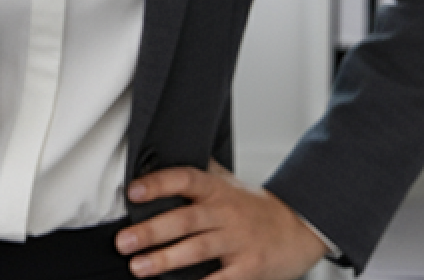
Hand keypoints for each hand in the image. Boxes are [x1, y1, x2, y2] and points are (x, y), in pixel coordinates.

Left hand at [117, 161, 326, 279]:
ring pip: (197, 249)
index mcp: (217, 189)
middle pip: (185, 219)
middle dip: (151, 232)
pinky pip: (222, 278)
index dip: (158, 183)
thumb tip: (159, 155)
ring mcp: (238, 240)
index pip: (185, 178)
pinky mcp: (250, 267)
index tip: (133, 191)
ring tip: (138, 267)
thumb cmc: (254, 206)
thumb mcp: (228, 182)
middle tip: (123, 241)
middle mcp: (226, 212)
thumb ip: (198, 174)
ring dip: (165, 260)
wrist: (300, 228)